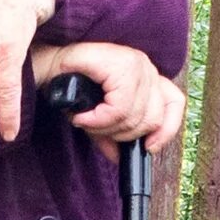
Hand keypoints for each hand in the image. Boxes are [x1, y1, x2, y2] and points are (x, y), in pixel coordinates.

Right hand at [29, 39, 185, 154]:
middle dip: (122, 134)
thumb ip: (113, 132)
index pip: (174, 105)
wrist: (44, 66)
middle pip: (152, 117)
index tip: (146, 148)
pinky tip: (84, 118)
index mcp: (148, 76)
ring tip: (86, 122)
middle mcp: (145, 66)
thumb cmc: (70, 84)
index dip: (165, 132)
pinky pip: (119, 108)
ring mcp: (134, 63)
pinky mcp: (117, 64)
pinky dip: (101, 120)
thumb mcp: (99, 113)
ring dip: (106, 128)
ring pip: (135, 115)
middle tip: (96, 130)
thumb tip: (121, 157)